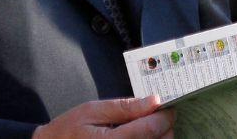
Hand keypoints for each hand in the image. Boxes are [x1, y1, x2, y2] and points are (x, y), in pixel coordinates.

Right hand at [33, 96, 174, 137]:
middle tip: (158, 117)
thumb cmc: (68, 130)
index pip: (151, 128)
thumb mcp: (93, 111)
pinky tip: (143, 138)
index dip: (165, 116)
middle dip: (164, 128)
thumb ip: (125, 107)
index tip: (167, 108)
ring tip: (150, 128)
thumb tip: (154, 101)